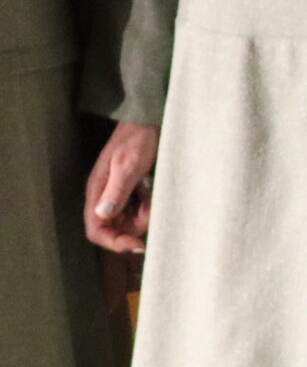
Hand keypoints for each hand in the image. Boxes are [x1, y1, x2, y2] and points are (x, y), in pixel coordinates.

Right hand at [84, 121, 158, 252]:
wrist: (147, 121)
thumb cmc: (136, 140)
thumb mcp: (128, 165)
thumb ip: (116, 190)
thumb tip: (102, 215)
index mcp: (97, 193)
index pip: (96, 230)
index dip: (114, 242)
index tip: (136, 245)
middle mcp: (103, 197)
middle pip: (114, 229)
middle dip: (135, 226)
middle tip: (151, 208)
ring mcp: (116, 194)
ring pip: (128, 221)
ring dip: (143, 214)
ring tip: (152, 193)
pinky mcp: (129, 190)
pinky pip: (137, 209)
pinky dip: (147, 205)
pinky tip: (151, 190)